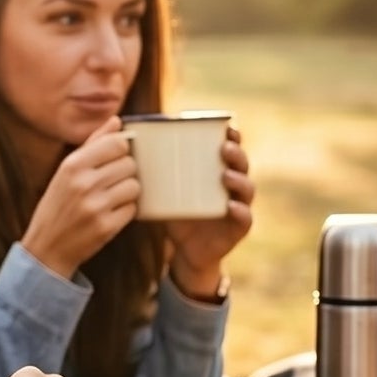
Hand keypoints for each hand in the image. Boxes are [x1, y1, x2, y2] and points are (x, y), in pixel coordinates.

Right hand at [20, 119, 139, 279]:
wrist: (47, 247)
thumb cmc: (58, 205)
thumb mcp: (66, 171)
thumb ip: (92, 143)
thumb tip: (116, 121)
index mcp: (72, 165)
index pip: (117, 143)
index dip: (122, 150)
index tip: (115, 158)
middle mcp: (83, 184)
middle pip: (129, 164)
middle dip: (125, 172)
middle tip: (112, 182)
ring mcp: (95, 207)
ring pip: (134, 186)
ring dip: (128, 192)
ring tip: (112, 198)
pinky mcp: (106, 227)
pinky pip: (133, 209)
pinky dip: (126, 211)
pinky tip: (111, 213)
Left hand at [165, 128, 255, 299]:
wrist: (185, 251)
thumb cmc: (176, 213)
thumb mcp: (166, 191)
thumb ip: (156, 171)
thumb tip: (129, 144)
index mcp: (217, 171)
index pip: (230, 148)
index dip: (232, 135)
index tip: (226, 125)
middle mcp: (232, 186)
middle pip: (242, 164)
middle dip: (236, 154)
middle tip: (224, 147)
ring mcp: (238, 206)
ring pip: (247, 189)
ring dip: (239, 180)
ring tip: (225, 176)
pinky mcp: (237, 228)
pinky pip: (245, 219)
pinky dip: (240, 212)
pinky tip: (230, 206)